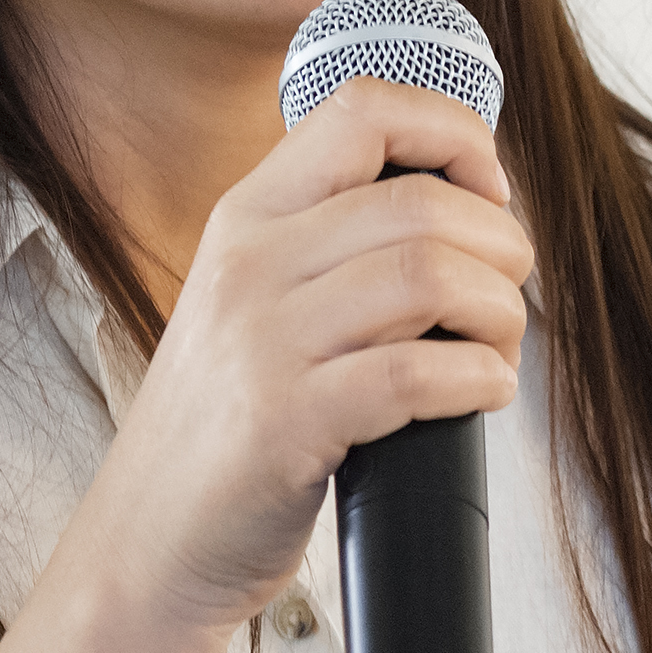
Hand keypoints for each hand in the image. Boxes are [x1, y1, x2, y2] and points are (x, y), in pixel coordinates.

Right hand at [73, 77, 532, 638]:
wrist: (145, 542)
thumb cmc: (225, 427)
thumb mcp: (252, 302)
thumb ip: (329, 246)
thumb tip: (467, 208)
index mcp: (246, 217)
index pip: (362, 110)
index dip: (453, 134)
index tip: (488, 192)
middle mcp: (249, 264)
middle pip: (422, 202)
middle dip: (501, 245)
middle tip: (506, 295)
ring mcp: (262, 343)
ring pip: (430, 276)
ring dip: (499, 313)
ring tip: (495, 348)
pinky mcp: (285, 425)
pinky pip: (417, 375)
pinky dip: (479, 380)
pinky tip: (481, 394)